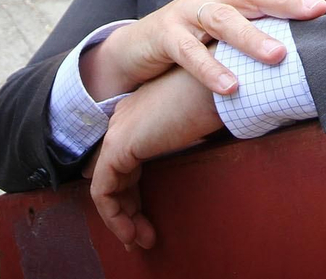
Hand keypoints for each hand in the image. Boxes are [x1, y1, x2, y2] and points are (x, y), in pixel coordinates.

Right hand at [81, 0, 325, 99]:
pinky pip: (188, 51)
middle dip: (289, 1)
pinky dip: (209, 68)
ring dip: (251, 37)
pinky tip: (230, 86)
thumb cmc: (195, 42)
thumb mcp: (229, 36)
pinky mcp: (165, 33)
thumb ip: (261, 36)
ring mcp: (188, 11)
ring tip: (278, 55)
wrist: (137, 48)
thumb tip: (312, 53)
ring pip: (223, 19)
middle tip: (320, 10)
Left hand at [86, 65, 221, 249]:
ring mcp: (119, 132)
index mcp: (141, 114)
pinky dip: (113, 215)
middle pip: (114, 173)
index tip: (147, 218)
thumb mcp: (201, 127)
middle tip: (142, 236)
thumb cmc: (222, 101)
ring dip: (120, 218)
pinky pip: (103, 191)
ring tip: (140, 240)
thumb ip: (186, 143)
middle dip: (125, 209)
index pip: (125, 159)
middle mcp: (124, 121)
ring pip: (106, 185)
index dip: (133, 191)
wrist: (221, 85)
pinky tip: (131, 232)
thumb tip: (195, 161)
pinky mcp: (118, 146)